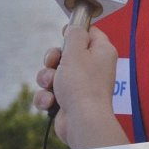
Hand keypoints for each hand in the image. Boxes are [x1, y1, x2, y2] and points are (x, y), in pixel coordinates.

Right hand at [33, 25, 127, 148]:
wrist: (82, 121)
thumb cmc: (82, 85)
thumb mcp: (76, 50)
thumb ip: (74, 34)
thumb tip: (74, 27)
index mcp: (102, 52)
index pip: (91, 33)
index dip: (75, 32)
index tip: (64, 34)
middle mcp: (94, 68)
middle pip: (67, 53)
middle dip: (53, 59)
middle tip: (53, 63)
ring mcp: (82, 86)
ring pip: (55, 74)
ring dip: (47, 79)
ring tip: (52, 86)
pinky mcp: (70, 101)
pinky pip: (51, 93)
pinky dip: (47, 97)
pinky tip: (51, 102)